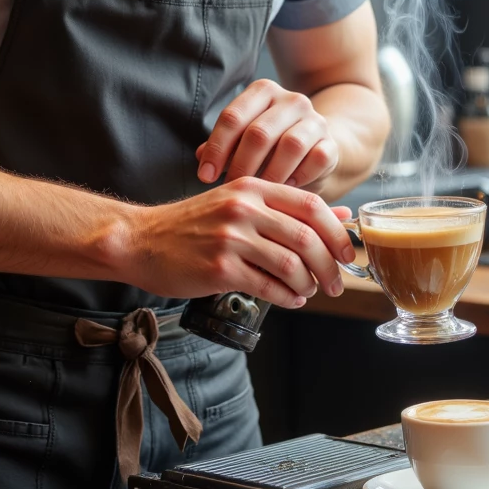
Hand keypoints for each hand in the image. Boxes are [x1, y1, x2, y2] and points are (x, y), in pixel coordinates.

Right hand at [122, 178, 352, 308]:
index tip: (347, 254)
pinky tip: (289, 300)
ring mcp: (230, 238)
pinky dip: (286, 298)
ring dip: (307, 284)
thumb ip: (287, 207)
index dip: (337, 232)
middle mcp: (243, 208)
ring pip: (290, 263)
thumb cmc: (192, 224)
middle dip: (328, 266)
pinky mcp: (219, 268)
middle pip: (305, 237)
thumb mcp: (239, 202)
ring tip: (307, 291)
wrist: (141, 240)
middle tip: (335, 283)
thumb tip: (340, 215)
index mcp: (252, 187)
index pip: (310, 204)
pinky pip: (267, 286)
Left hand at [196, 79, 339, 189]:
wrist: (315, 149)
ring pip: (290, 145)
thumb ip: (223, 146)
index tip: (204, 176)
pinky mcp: (332, 143)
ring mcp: (315, 120)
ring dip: (270, 173)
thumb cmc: (270, 147)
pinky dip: (299, 177)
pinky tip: (286, 189)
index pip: (233, 117)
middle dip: (240, 165)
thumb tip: (201, 158)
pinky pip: (316, 160)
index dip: (216, 148)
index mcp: (263, 92)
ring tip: (258, 192)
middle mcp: (291, 100)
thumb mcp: (244, 142)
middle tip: (230, 188)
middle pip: (259, 132)